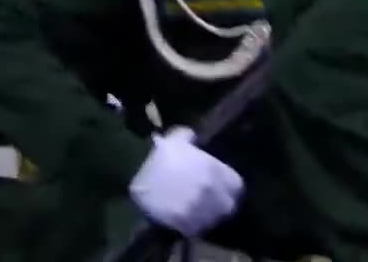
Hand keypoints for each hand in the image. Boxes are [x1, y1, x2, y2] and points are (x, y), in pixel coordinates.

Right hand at [128, 126, 242, 236]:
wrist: (131, 172)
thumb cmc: (157, 153)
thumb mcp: (178, 138)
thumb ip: (194, 138)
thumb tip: (199, 140)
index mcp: (213, 170)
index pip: (237, 186)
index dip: (231, 187)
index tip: (224, 187)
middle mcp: (210, 192)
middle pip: (229, 206)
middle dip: (223, 203)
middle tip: (212, 201)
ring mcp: (198, 210)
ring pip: (214, 219)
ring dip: (209, 215)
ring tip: (198, 210)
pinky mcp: (184, 224)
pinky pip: (197, 229)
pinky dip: (194, 225)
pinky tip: (186, 217)